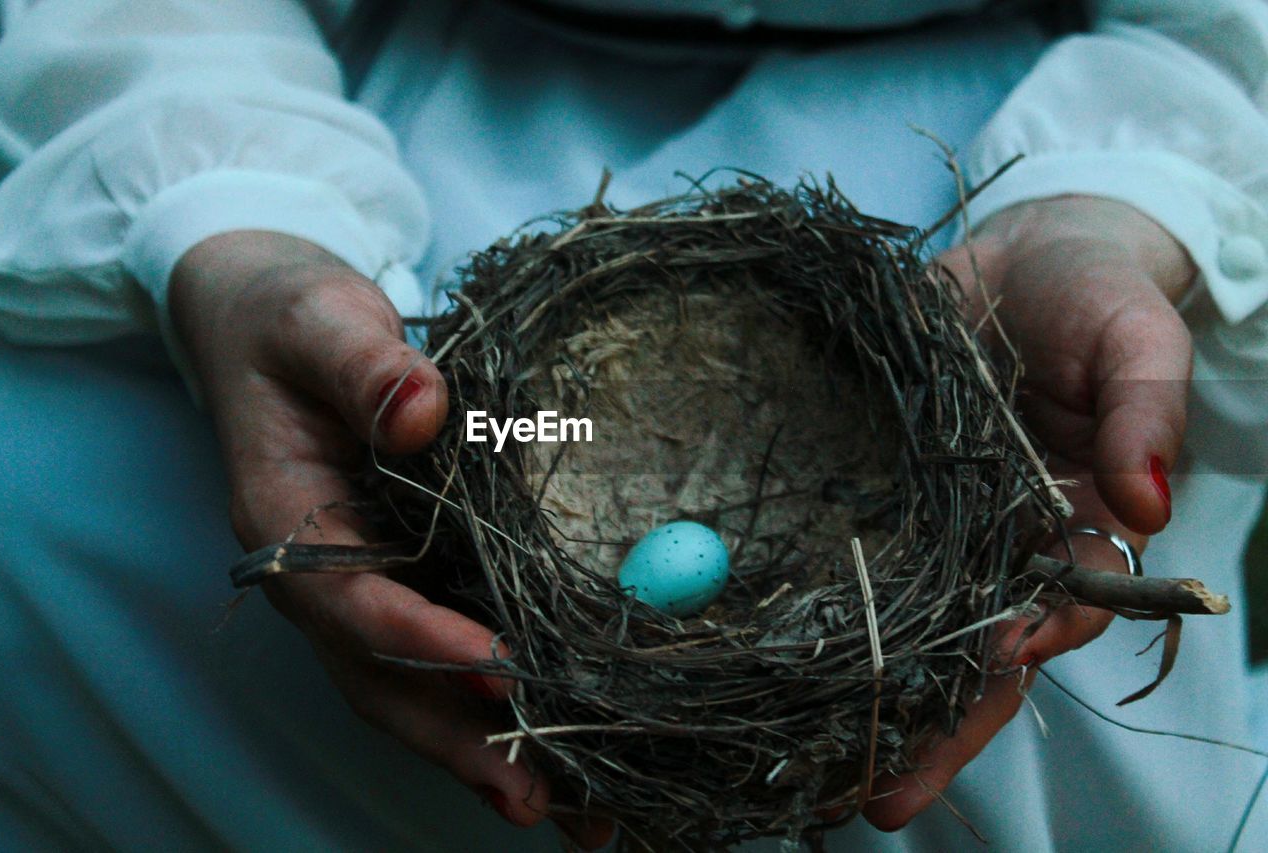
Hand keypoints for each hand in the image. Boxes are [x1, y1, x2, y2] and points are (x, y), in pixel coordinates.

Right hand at [169, 230, 612, 849]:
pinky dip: (490, 706)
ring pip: (412, 688)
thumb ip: (364, 365)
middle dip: (456, 741)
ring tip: (567, 811)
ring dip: (481, 750)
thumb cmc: (290, 315)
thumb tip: (420, 410)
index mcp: (283, 518)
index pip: (349, 597)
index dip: (420, 638)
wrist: (269, 321)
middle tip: (538, 800)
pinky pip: (441, 655)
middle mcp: (318, 571)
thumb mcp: (319, 318)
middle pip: (381, 677)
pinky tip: (558, 744)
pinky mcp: (401, 578)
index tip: (500, 667)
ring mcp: (359, 583)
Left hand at [862, 196, 1196, 828]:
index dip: (1029, 643)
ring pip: (899, 622)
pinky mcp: (867, 482)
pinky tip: (765, 660)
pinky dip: (811, 605)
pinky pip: (842, 549)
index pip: (1058, 609)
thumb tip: (1147, 504)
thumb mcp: (1137, 339)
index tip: (995, 668)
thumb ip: (1146, 413)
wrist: (1021, 252)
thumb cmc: (1097, 297)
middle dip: (932, 725)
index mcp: (1070, 522)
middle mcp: (994, 539)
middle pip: (968, 649)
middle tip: (881, 800)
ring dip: (862, 694)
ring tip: (812, 771)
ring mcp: (928, 518)